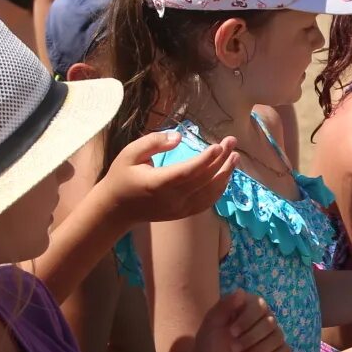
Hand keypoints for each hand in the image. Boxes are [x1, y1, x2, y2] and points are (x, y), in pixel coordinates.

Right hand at [103, 131, 237, 222]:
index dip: (206, 160)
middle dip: (221, 160)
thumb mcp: (130, 153)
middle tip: (232, 141)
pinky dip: (219, 189)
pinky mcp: (182, 214)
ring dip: (225, 175)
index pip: (187, 172)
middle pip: (203, 180)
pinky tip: (226, 175)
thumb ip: (153, 142)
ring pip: (209, 193)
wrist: (116, 209)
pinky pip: (206, 202)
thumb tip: (178, 137)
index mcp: (157, 184)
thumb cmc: (122, 176)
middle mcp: (171, 199)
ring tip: (235, 157)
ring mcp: (179, 209)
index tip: (219, 145)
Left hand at [186, 291, 289, 351]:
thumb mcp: (212, 322)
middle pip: (270, 323)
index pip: (259, 306)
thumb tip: (241, 291)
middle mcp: (263, 316)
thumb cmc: (211, 341)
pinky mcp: (275, 350)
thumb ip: (225, 305)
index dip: (247, 320)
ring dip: (259, 351)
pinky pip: (285, 350)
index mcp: (249, 305)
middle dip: (250, 339)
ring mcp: (270, 333)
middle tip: (234, 349)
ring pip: (278, 337)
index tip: (231, 332)